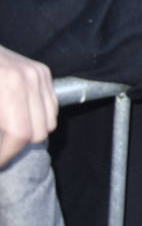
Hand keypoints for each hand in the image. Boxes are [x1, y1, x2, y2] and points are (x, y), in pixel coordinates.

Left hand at [0, 45, 58, 167]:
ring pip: (49, 122)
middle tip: (2, 150)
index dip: (7, 154)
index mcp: (10, 86)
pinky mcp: (44, 72)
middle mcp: (30, 79)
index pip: (20, 133)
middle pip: (38, 132)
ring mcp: (40, 74)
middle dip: (17, 147)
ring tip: (10, 134)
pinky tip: (19, 118)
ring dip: (30, 134)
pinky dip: (38, 118)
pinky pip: (51, 107)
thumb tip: (3, 145)